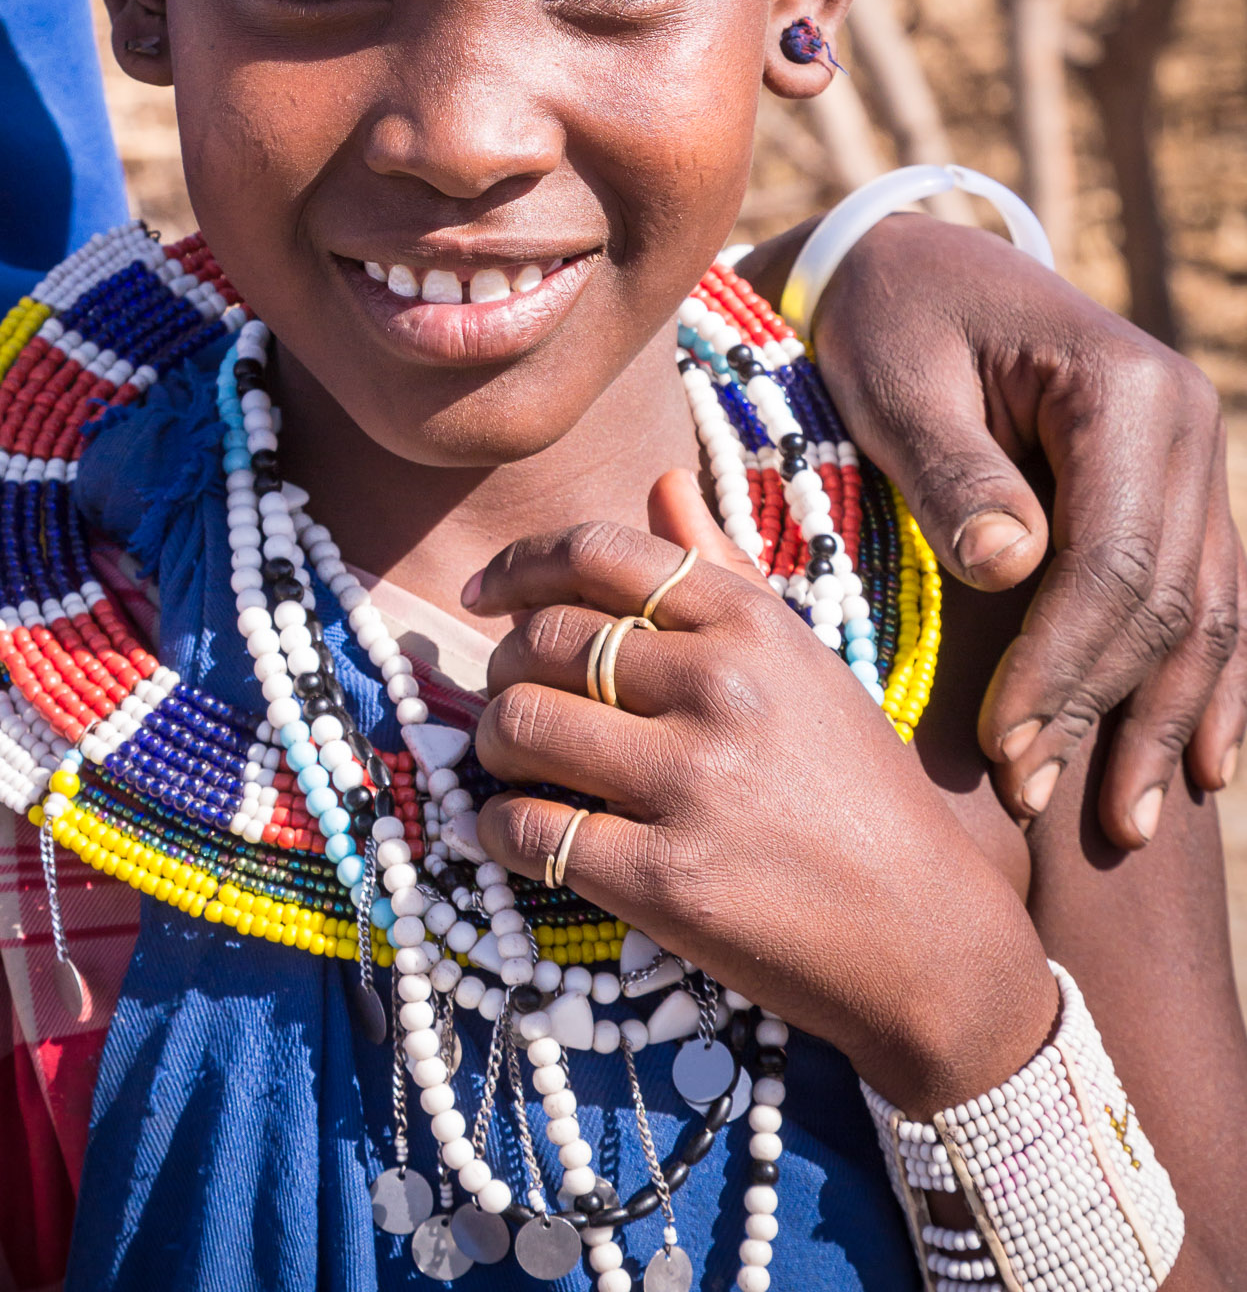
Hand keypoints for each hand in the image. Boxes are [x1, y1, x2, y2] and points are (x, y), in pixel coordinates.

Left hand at [469, 500, 1058, 1116]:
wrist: (928, 933)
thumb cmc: (859, 789)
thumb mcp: (806, 662)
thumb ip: (726, 570)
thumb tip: (661, 480)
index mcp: (751, 624)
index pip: (597, 553)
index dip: (520, 566)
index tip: (485, 594)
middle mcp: (720, 686)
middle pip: (542, 640)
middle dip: (502, 668)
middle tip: (509, 698)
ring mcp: (692, 783)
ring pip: (518, 725)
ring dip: (491, 743)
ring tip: (509, 761)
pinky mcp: (666, 880)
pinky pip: (528, 829)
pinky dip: (499, 827)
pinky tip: (517, 831)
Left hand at [742, 213, 1246, 849]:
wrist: (907, 263)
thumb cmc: (883, 319)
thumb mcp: (896, 380)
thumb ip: (950, 469)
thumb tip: (1013, 567)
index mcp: (1126, 391)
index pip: (1112, 559)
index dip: (1062, 664)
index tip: (1004, 745)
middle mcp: (1185, 425)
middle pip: (1164, 600)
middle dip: (1103, 709)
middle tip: (1037, 798)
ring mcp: (1192, 461)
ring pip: (1201, 614)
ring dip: (1161, 721)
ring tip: (1119, 824)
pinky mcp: (1174, 492)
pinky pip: (1208, 600)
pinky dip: (1203, 686)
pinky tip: (1197, 766)